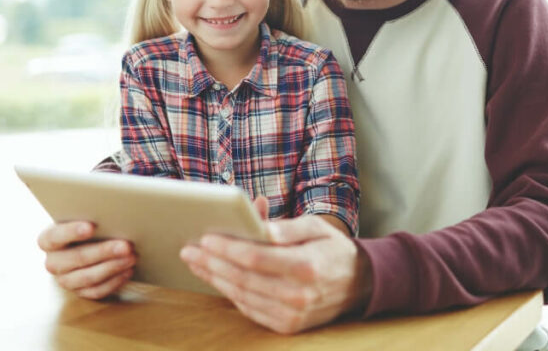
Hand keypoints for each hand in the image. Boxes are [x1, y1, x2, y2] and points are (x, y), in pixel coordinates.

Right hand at [37, 221, 136, 298]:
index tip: (91, 226)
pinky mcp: (79, 292)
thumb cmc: (83, 226)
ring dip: (113, 267)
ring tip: (132, 257)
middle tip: (126, 245)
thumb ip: (88, 217)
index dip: (72, 231)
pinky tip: (128, 270)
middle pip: (78, 258)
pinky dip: (114, 281)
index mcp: (47, 240)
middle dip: (104, 251)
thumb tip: (111, 213)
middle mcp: (53, 262)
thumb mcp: (79, 218)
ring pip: (88, 277)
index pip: (56, 236)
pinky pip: (97, 290)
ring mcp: (65, 280)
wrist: (80, 246)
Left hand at [180, 215, 370, 333]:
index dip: (227, 248)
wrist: (358, 284)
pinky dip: (230, 293)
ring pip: (242, 296)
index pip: (256, 258)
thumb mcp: (315, 227)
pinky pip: (250, 309)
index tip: (205, 238)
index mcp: (306, 267)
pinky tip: (216, 279)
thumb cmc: (331, 249)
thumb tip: (258, 220)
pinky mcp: (288, 326)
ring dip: (214, 279)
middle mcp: (298, 295)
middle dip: (211, 263)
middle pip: (242, 278)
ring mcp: (292, 314)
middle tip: (189, 250)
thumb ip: (285, 226)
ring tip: (196, 263)